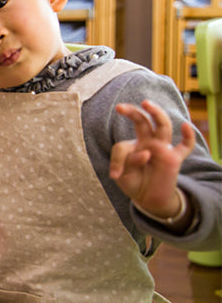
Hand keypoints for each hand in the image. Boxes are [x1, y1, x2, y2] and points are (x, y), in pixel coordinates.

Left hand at [109, 100, 195, 217]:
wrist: (148, 199)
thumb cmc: (133, 183)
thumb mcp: (122, 175)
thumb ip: (127, 162)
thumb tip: (146, 153)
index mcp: (133, 145)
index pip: (122, 146)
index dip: (117, 160)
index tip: (115, 175)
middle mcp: (148, 142)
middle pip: (143, 121)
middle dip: (132, 112)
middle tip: (120, 108)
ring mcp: (162, 149)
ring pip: (162, 126)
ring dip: (156, 113)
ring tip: (145, 103)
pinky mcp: (174, 159)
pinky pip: (185, 146)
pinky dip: (188, 136)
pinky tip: (186, 126)